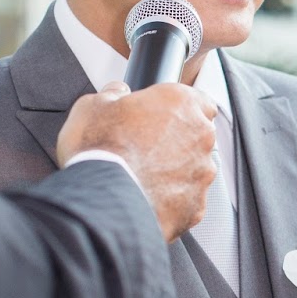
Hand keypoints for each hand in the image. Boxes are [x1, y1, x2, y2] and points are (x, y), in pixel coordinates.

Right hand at [57, 80, 217, 241]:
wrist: (102, 199)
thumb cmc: (99, 149)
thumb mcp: (94, 105)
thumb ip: (113, 94)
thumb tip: (117, 93)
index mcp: (181, 103)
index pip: (199, 101)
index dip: (180, 110)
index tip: (164, 117)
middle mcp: (200, 136)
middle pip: (198, 135)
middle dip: (178, 140)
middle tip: (146, 148)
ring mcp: (202, 172)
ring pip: (195, 168)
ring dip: (176, 170)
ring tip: (143, 176)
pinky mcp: (197, 204)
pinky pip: (188, 199)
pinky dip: (173, 199)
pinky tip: (148, 198)